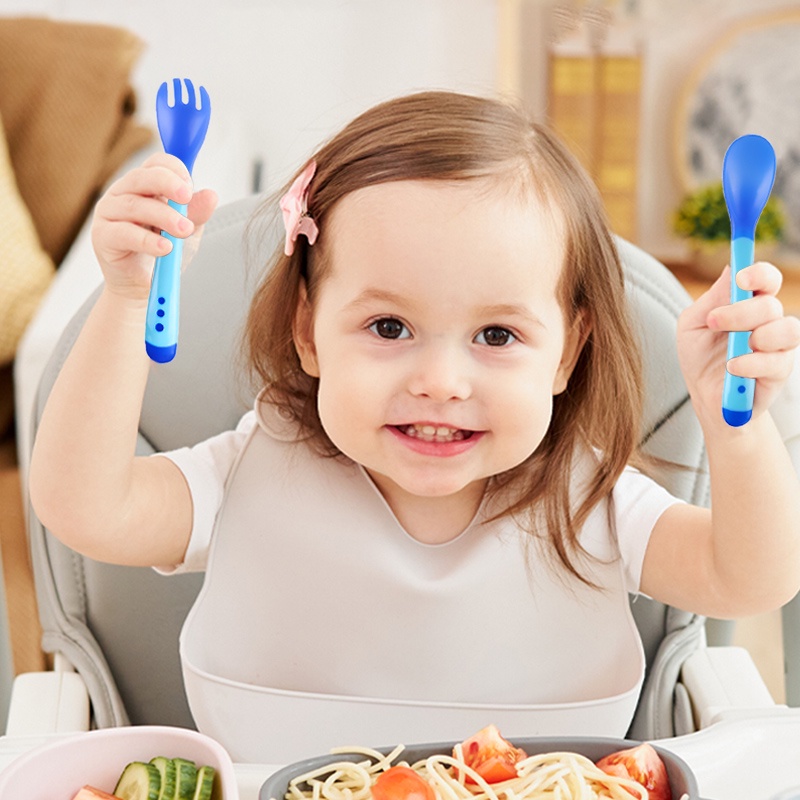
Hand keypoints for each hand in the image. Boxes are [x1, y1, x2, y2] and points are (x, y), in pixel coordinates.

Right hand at [91, 152, 217, 301]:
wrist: (143, 285)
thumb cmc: (162, 252)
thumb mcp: (186, 231)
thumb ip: (196, 214)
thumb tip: (211, 195)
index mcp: (144, 186)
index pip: (156, 164)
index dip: (173, 170)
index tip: (190, 186)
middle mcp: (123, 193)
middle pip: (141, 178)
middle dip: (167, 184)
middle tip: (186, 197)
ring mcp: (109, 213)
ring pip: (134, 205)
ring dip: (163, 217)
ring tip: (184, 231)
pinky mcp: (102, 237)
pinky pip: (123, 233)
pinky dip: (146, 241)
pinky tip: (165, 248)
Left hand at [676, 262, 799, 426]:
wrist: (704, 395)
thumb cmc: (699, 355)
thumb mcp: (693, 324)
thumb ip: (712, 299)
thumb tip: (731, 268)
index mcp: (748, 303)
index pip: (766, 279)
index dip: (759, 273)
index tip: (741, 278)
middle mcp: (768, 321)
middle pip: (770, 304)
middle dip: (741, 312)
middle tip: (714, 322)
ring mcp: (777, 346)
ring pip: (787, 329)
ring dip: (756, 336)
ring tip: (731, 350)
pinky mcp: (779, 371)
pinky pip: (776, 361)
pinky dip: (751, 363)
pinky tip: (733, 368)